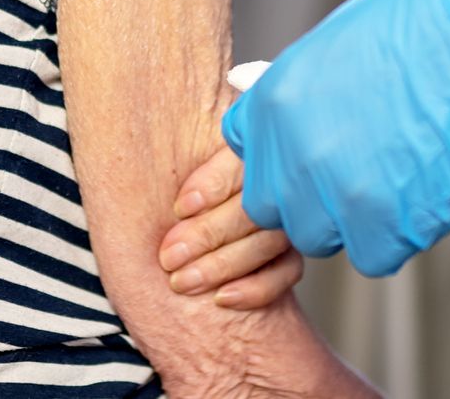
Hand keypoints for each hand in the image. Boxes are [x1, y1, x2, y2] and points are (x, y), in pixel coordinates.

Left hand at [161, 147, 303, 309]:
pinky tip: (221, 298)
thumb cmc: (175, 195)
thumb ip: (171, 170)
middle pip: (252, 207)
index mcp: (245, 151)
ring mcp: (286, 219)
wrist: (193, 230)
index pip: (237, 163)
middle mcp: (272, 183)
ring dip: (222, 265)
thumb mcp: (171, 175)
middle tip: (169, 257)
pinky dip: (255, 288)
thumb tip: (157, 185)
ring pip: (268, 240)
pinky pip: (286, 272)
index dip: (211, 185)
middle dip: (207, 234)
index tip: (180, 209)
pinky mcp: (292, 254)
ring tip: (182, 281)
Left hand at [221, 0, 449, 275]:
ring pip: (323, 236)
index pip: (246, 157)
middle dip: (309, 196)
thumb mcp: (338, 42)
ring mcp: (337, 194)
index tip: (303, 158)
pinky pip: (373, 255)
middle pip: (277, 208)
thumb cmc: (429, 22)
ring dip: (353, 218)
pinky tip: (420, 192)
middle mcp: (294, 154)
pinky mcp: (387, 227)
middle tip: (355, 169)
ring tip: (397, 174)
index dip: (279, 160)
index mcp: (274, 102)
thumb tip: (276, 104)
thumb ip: (298, 89)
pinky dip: (396, 234)